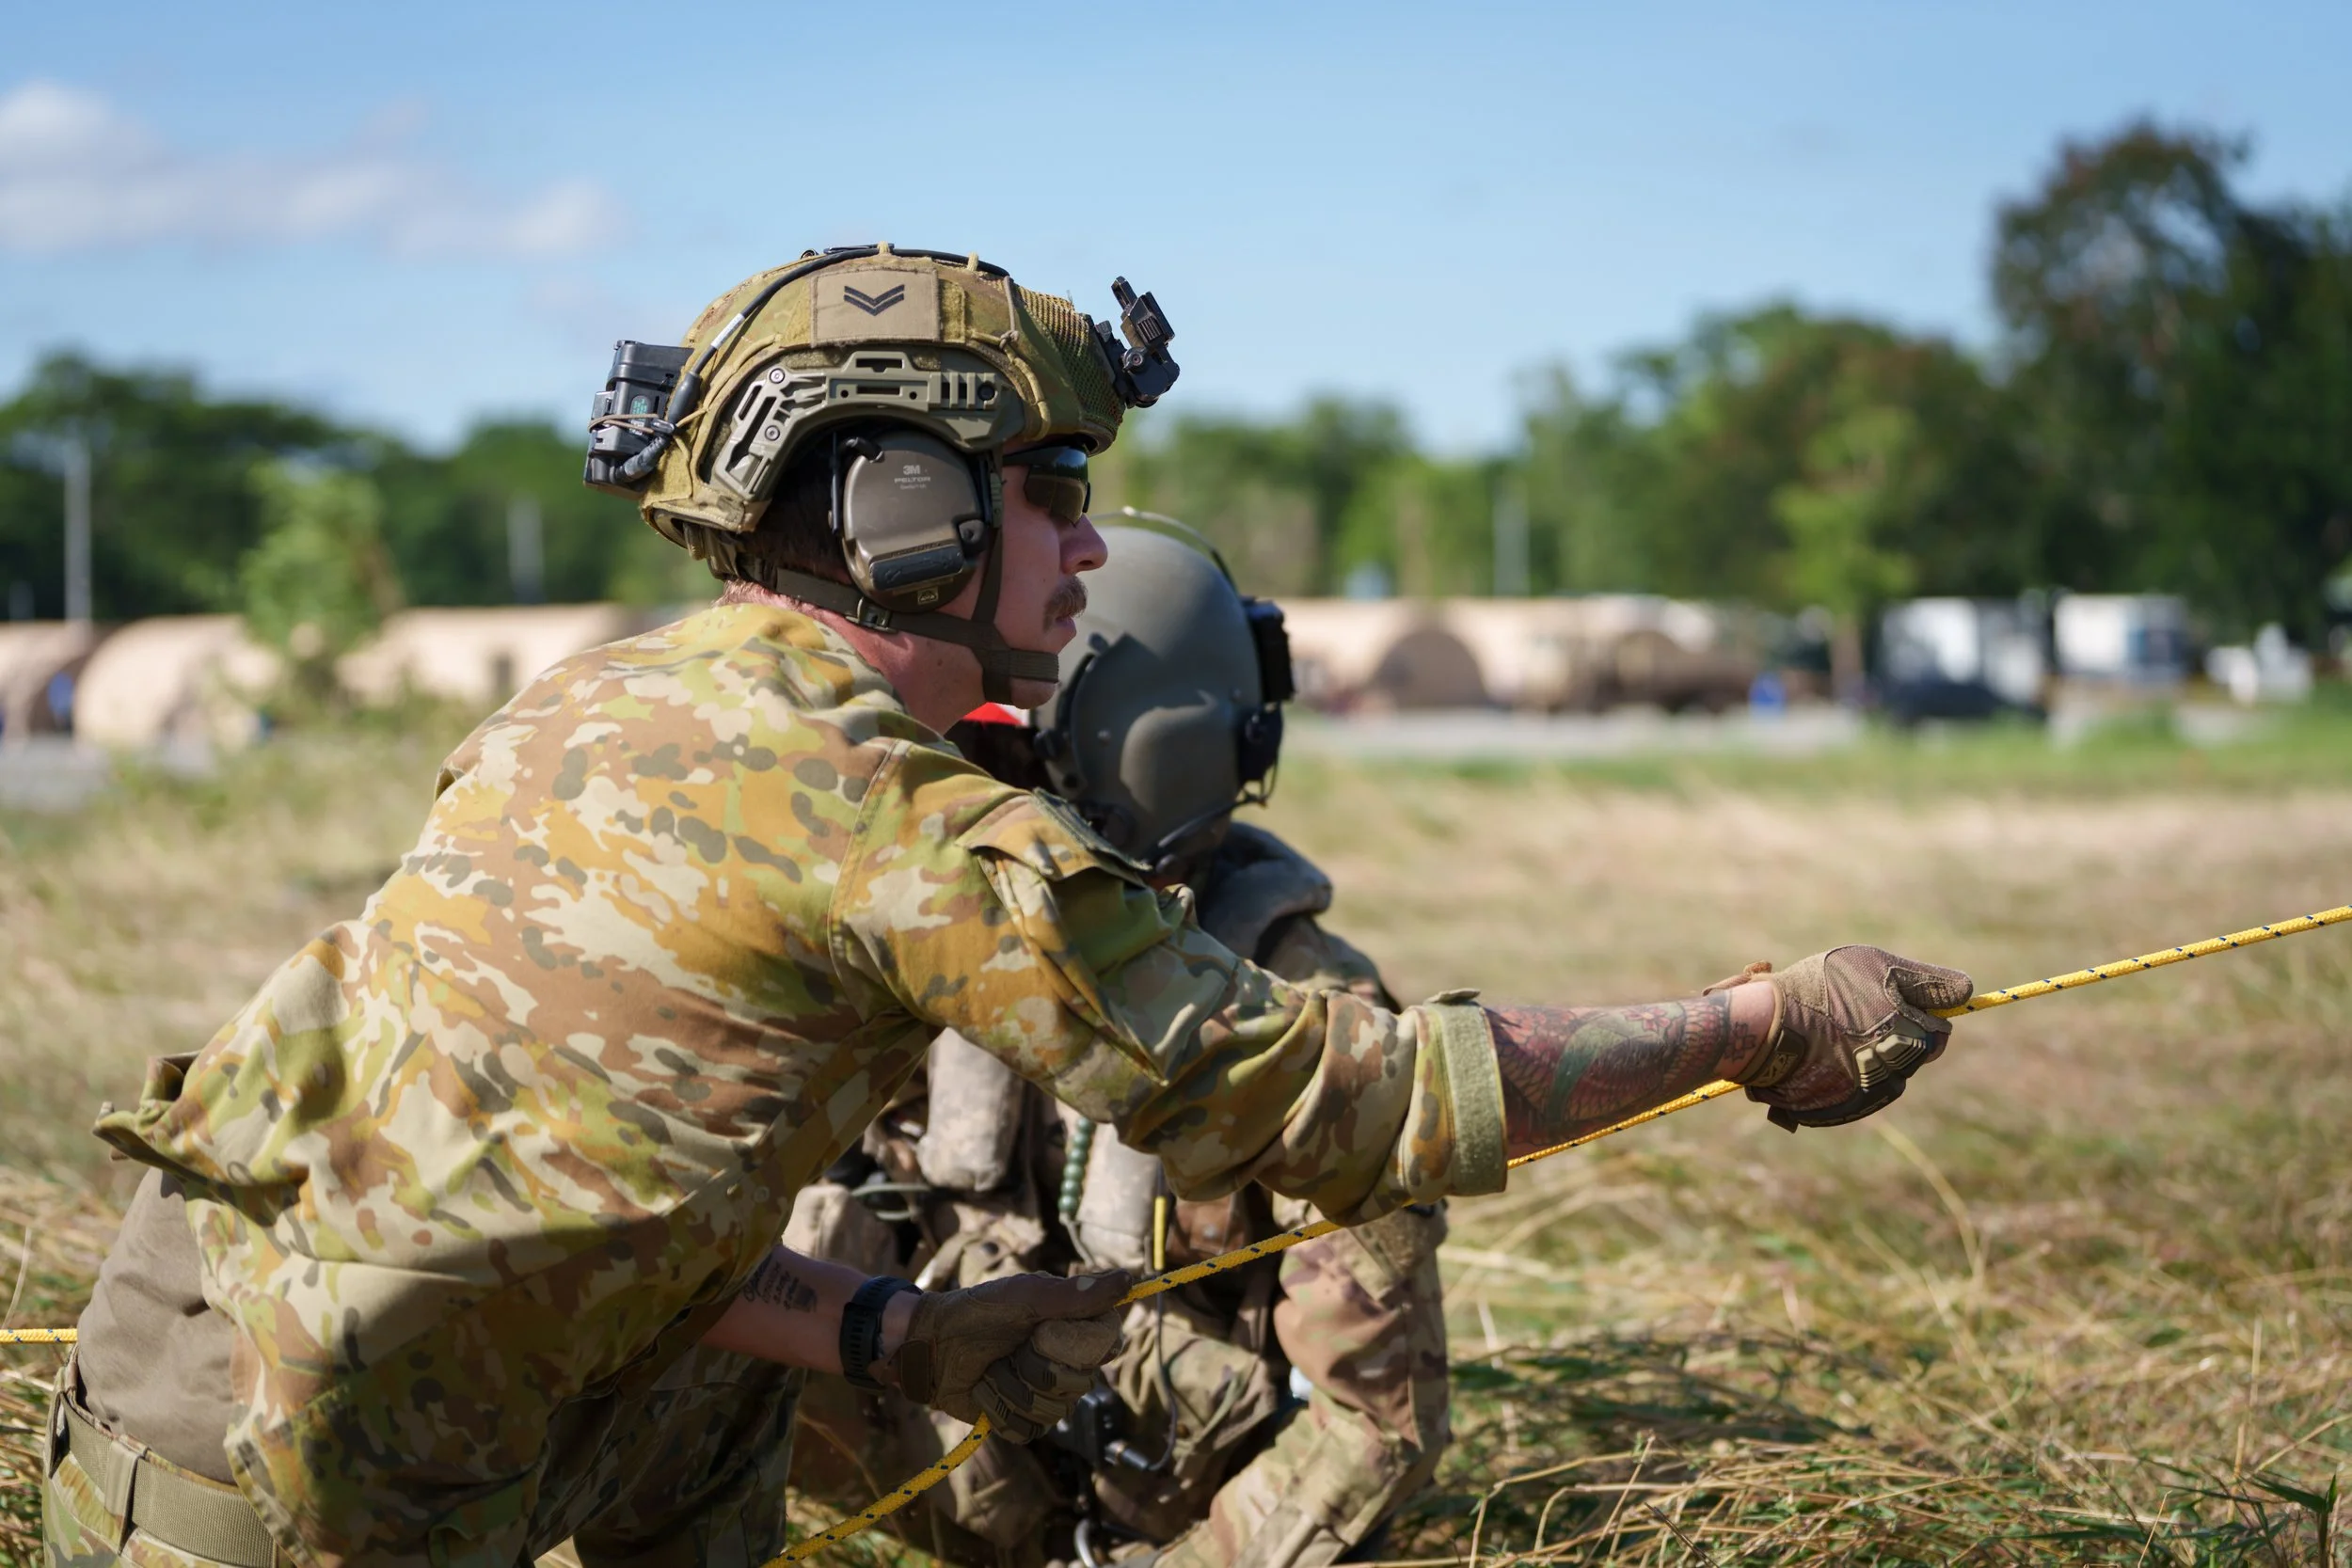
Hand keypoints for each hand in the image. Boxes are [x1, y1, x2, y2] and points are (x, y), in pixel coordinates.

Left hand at [889, 1268, 1131, 1440]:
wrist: (929, 1347)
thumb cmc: (976, 1311)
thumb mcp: (1025, 1296)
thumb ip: (1076, 1293)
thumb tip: (1130, 1279)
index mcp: (1074, 1325)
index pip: (1108, 1341)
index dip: (1080, 1344)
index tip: (1045, 1331)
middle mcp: (1067, 1360)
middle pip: (1080, 1381)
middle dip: (1036, 1366)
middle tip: (1012, 1346)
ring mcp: (1045, 1394)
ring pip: (1054, 1409)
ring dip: (1012, 1387)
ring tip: (993, 1368)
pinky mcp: (1022, 1420)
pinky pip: (1028, 1429)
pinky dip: (999, 1409)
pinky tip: (986, 1391)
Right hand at [1725, 947, 1973, 1130]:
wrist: (1763, 1029)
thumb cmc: (1818, 989)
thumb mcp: (1873, 966)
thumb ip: (1924, 980)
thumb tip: (1968, 990)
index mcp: (1909, 1034)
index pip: (1940, 1033)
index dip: (1925, 1014)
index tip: (1904, 1003)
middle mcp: (1897, 1068)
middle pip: (1917, 1055)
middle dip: (1901, 1035)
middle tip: (1866, 1014)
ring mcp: (1871, 1091)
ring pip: (1892, 1074)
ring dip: (1878, 1055)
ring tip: (1841, 1033)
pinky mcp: (1847, 1108)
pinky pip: (1864, 1091)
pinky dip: (1853, 1074)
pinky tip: (1829, 1055)